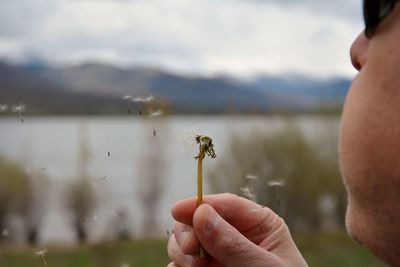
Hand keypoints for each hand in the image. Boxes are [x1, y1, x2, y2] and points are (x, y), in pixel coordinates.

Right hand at [167, 193, 307, 266]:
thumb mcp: (264, 266)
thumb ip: (233, 244)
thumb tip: (201, 215)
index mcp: (258, 224)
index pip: (226, 204)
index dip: (200, 203)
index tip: (178, 210)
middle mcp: (234, 235)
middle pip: (199, 219)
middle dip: (189, 231)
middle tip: (190, 250)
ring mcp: (218, 254)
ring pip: (187, 241)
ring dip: (182, 251)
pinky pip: (182, 263)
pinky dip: (179, 266)